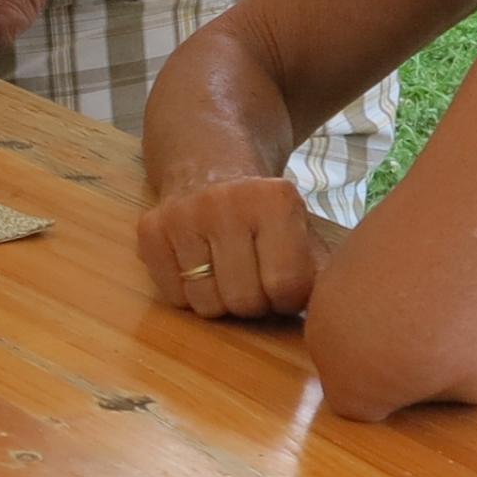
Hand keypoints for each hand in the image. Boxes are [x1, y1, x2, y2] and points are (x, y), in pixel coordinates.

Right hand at [134, 173, 318, 320]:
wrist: (210, 162)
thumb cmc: (263, 210)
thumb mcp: (302, 227)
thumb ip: (318, 269)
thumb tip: (326, 315)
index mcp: (273, 200)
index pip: (286, 287)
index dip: (288, 298)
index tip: (284, 284)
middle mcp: (224, 203)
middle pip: (244, 301)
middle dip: (254, 303)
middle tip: (255, 280)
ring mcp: (182, 216)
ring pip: (206, 305)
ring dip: (221, 301)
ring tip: (227, 274)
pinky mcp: (150, 230)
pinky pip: (174, 298)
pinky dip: (189, 293)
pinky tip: (198, 265)